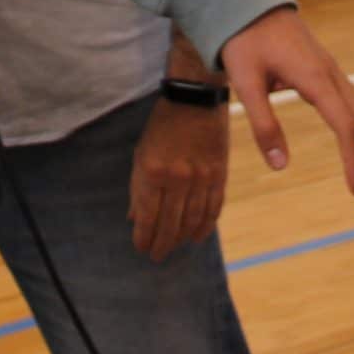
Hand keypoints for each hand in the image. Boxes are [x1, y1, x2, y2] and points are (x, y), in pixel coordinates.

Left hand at [129, 96, 229, 261]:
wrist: (195, 97)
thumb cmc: (162, 125)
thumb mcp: (141, 153)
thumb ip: (138, 188)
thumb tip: (134, 219)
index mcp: (153, 171)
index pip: (147, 217)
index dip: (144, 237)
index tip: (141, 248)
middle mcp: (177, 178)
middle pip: (170, 223)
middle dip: (162, 244)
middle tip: (157, 256)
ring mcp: (201, 177)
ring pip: (192, 219)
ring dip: (182, 238)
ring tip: (175, 247)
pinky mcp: (219, 173)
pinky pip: (213, 207)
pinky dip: (205, 225)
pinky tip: (198, 236)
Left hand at [217, 7, 353, 196]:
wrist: (248, 2)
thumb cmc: (244, 41)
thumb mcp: (245, 84)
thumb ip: (263, 124)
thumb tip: (281, 166)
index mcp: (315, 78)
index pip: (346, 125)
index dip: (353, 159)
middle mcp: (330, 74)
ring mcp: (330, 70)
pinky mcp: (324, 68)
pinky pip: (352, 101)